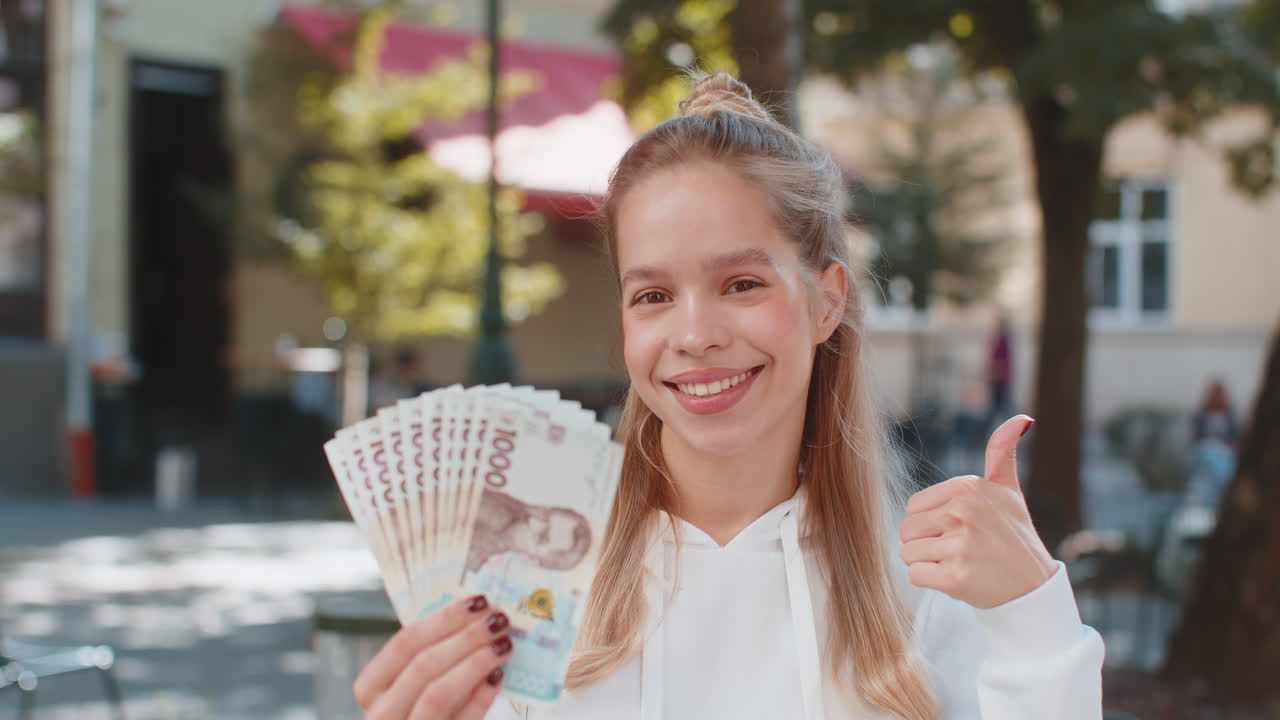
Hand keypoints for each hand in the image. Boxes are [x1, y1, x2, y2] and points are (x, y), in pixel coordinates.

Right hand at [354, 595, 511, 718]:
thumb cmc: (422, 706)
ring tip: (503, 644)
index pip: (405, 643)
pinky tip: (498, 676)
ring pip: (438, 693)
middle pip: (423, 665)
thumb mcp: (415, 682)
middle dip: (466, 638)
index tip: (478, 602)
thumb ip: (434, 654)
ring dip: (475, 663)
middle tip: (499, 620)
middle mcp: (382, 712)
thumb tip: (477, 616)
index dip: (444, 619)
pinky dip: (481, 698)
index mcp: (371, 686)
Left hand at [899, 415, 1056, 608]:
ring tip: (960, 563)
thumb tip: (1022, 418)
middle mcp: (963, 511)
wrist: (1033, 586)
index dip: (932, 521)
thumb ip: (1002, 452)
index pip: (914, 506)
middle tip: (960, 550)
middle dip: (926, 543)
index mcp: (968, 487)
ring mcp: (960, 545)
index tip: (962, 529)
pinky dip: (930, 581)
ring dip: (928, 563)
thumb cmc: (1014, 535)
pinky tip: (956, 579)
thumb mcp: (1008, 490)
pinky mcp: (955, 578)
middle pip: (907, 530)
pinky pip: (914, 575)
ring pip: (908, 553)